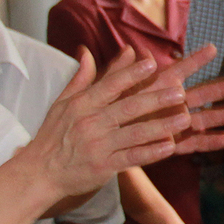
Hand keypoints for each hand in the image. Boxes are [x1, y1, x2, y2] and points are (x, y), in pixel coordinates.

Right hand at [31, 46, 223, 200]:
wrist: (38, 173)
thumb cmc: (53, 136)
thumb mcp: (63, 103)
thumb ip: (81, 78)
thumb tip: (88, 51)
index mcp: (82, 104)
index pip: (110, 85)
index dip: (131, 73)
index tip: (151, 62)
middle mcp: (91, 123)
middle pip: (128, 107)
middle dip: (156, 98)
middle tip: (180, 91)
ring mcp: (98, 146)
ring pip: (135, 133)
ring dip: (162, 126)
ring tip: (185, 118)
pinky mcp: (103, 167)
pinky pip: (132, 158)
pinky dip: (151, 153)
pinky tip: (170, 147)